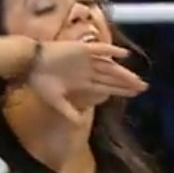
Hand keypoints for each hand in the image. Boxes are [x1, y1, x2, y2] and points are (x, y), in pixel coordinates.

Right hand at [28, 41, 147, 122]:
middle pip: (112, 77)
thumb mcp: (55, 101)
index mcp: (84, 83)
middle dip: (128, 83)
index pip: (107, 87)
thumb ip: (69, 111)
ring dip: (123, 72)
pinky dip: (111, 51)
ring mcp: (86, 60)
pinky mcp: (81, 49)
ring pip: (110, 66)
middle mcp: (88, 71)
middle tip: (144, 87)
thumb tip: (81, 124)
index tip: (136, 95)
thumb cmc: (40, 82)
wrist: (29, 63)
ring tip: (137, 78)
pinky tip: (124, 54)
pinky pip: (99, 49)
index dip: (121, 91)